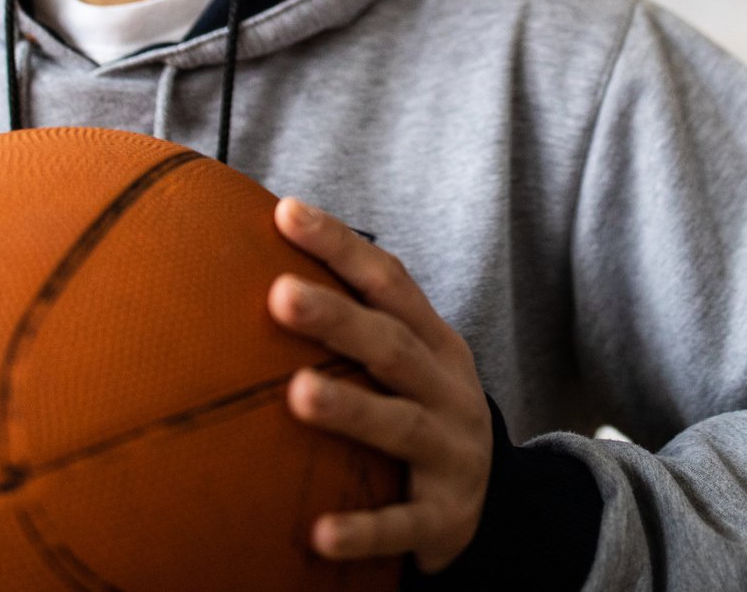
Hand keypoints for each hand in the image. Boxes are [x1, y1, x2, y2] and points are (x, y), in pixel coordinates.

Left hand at [268, 198, 490, 573]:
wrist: (492, 507)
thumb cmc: (420, 417)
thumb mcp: (406, 367)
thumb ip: (353, 326)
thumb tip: (254, 273)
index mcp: (435, 345)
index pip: (390, 282)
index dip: (340, 247)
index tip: (286, 212)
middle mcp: (449, 391)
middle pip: (392, 347)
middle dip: (338, 318)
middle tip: (279, 295)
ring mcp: (452, 455)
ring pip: (401, 428)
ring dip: (351, 409)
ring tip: (297, 394)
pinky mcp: (444, 519)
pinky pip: (401, 525)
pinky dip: (363, 528)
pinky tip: (318, 534)